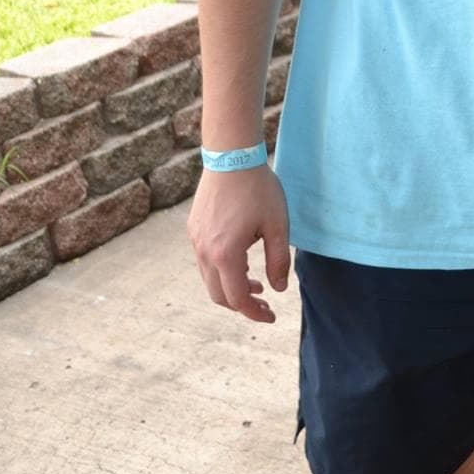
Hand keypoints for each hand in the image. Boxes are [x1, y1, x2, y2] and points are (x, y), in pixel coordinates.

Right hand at [187, 162, 291, 323]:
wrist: (231, 157)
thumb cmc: (258, 190)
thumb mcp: (278, 226)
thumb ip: (279, 261)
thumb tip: (278, 289)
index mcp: (226, 255)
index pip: (237, 298)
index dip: (254, 313)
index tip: (271, 317)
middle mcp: (204, 252)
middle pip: (219, 295)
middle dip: (242, 305)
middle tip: (265, 305)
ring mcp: (195, 241)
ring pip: (210, 279)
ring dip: (231, 287)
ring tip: (256, 285)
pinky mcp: (193, 230)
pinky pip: (205, 262)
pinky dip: (222, 271)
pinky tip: (242, 262)